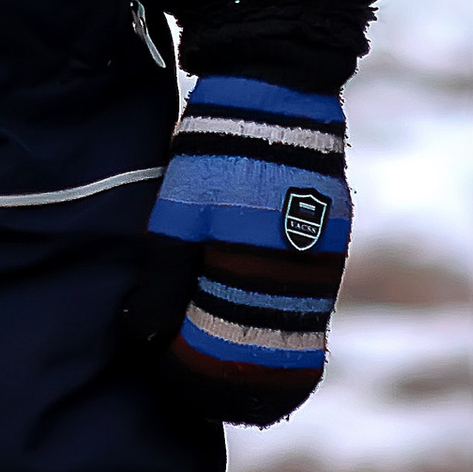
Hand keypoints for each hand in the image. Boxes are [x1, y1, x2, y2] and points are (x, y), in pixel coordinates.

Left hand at [120, 77, 348, 427]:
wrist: (274, 89)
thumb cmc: (217, 151)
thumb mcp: (179, 215)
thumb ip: (163, 278)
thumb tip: (141, 335)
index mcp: (259, 270)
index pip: (235, 351)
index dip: (202, 373)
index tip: (171, 375)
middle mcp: (302, 272)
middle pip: (273, 351)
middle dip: (233, 372)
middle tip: (193, 381)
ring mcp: (323, 255)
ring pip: (294, 328)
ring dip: (261, 348)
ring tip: (222, 360)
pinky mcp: (331, 237)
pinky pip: (309, 298)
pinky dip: (282, 318)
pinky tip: (255, 322)